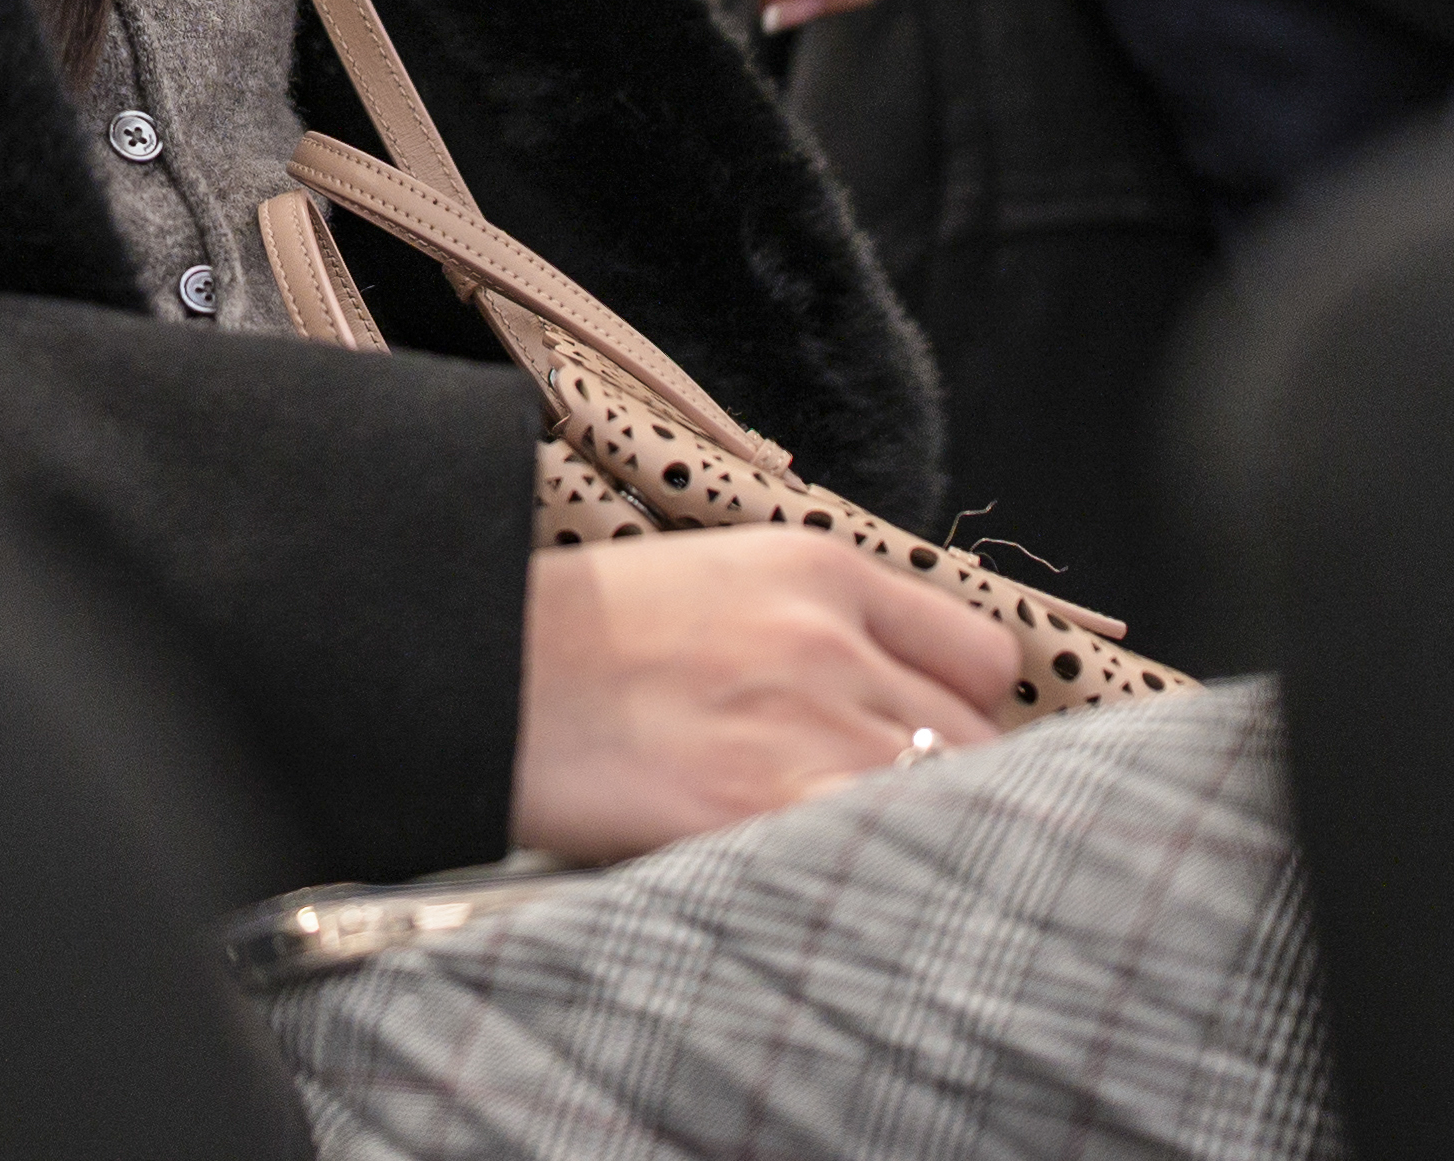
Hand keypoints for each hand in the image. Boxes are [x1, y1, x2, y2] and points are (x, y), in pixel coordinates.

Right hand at [504, 526, 1025, 862]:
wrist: (473, 670)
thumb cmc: (565, 640)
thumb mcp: (707, 583)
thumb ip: (810, 626)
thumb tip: (886, 701)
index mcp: (817, 569)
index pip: (980, 651)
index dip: (964, 708)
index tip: (937, 744)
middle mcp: (831, 638)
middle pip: (978, 736)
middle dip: (945, 781)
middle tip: (883, 812)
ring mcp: (809, 723)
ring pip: (948, 799)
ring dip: (914, 833)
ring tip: (858, 856)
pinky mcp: (770, 806)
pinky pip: (884, 851)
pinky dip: (877, 874)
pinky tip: (840, 884)